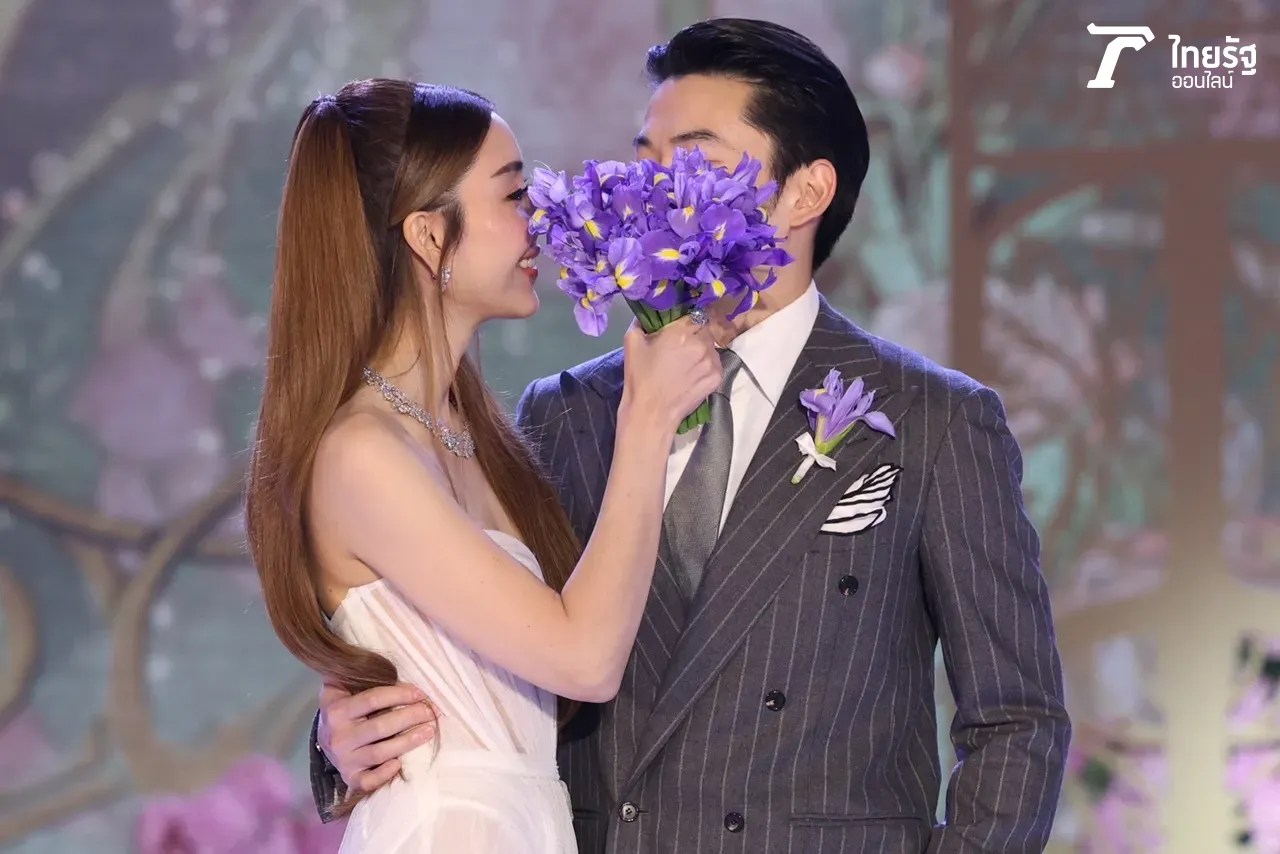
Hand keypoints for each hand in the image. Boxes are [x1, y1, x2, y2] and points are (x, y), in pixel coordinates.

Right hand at [317, 681, 437, 792]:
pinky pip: (369, 781)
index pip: (373, 700)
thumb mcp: (338, 688)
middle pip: (381, 727)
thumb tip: (368, 657)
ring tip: (429, 730)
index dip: (399, 694)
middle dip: (410, 717)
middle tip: (430, 711)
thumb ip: (349, 673)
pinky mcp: (350, 778)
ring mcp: (344, 760)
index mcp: (337, 711)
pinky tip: (401, 763)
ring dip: (409, 742)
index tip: (420, 692)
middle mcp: (339, 737)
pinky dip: (386, 773)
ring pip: (381, 753)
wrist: (323, 739)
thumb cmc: (341, 709)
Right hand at [621, 316, 721, 432]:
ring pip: (711, 347)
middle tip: (681, 347)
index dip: (687, 320)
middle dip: (695, 335)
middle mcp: (702, 343)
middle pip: (704, 330)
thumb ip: (641, 321)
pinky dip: (707, 365)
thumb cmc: (640, 377)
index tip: (680, 327)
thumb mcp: (632, 341)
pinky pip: (715, 363)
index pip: (695, 314)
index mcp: (682, 331)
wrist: (651, 412)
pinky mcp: (717, 377)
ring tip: (687, 362)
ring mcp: (712, 361)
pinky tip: (693, 373)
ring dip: (702, 350)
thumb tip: (649, 314)